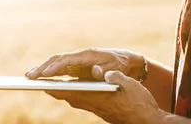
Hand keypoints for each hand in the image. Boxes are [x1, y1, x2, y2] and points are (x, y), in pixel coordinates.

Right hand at [25, 48, 142, 80]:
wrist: (124, 59)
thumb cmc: (119, 64)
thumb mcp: (115, 68)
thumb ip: (105, 71)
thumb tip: (95, 72)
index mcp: (88, 55)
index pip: (68, 60)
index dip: (55, 67)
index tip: (44, 74)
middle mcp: (80, 55)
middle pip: (58, 59)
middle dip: (43, 67)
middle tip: (29, 76)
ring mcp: (77, 59)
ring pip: (56, 62)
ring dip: (43, 68)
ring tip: (29, 76)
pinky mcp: (76, 64)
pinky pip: (60, 66)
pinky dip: (49, 70)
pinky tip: (39, 77)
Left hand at [45, 70, 164, 123]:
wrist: (148, 121)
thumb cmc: (141, 103)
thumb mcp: (131, 86)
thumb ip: (116, 78)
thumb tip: (102, 72)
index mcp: (99, 98)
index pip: (72, 93)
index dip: (57, 88)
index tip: (44, 83)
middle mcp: (95, 105)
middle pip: (69, 97)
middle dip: (55, 89)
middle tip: (41, 81)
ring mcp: (97, 109)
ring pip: (75, 100)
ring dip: (63, 92)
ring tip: (53, 83)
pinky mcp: (102, 110)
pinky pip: (83, 101)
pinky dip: (74, 94)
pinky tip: (75, 89)